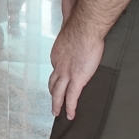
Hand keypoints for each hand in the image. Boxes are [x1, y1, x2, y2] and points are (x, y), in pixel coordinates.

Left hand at [48, 0, 128, 119]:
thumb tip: (72, 24)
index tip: (60, 79)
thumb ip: (71, 31)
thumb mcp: (72, 29)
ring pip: (59, 92)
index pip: (57, 67)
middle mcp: (58, 65)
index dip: (58, 75)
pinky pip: (72, 97)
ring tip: (57, 112)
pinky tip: (70, 115)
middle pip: (53, 82)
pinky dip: (70, 107)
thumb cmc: (81, 26)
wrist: (85, 28)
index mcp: (58, 53)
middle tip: (53, 100)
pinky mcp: (77, 79)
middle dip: (53, 92)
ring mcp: (66, 73)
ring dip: (57, 103)